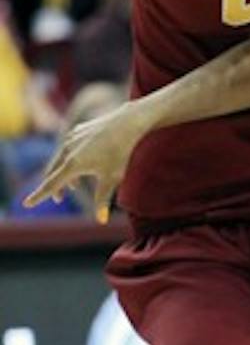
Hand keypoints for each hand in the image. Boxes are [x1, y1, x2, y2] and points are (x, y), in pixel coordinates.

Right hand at [24, 104, 143, 221]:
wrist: (128, 122)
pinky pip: (68, 148)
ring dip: (64, 174)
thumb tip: (101, 221)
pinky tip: (81, 162)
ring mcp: (71, 139)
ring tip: (75, 185)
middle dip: (55, 187)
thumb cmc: (121, 152)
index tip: (27, 204)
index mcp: (73, 164)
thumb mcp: (112, 178)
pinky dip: (70, 159)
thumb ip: (102, 199)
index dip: (39, 196)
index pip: (51, 185)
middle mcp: (67, 150)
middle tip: (60, 198)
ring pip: (60, 160)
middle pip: (53, 173)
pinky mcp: (78, 130)